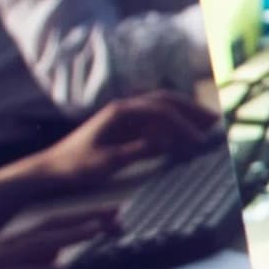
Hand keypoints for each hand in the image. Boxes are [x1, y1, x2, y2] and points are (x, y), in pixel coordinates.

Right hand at [0, 212, 120, 268]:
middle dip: (88, 218)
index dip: (85, 217)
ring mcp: (2, 261)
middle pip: (55, 226)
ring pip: (42, 243)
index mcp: (14, 243)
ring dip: (72, 235)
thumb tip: (60, 262)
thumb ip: (33, 264)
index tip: (114, 213)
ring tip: (99, 229)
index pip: (55, 224)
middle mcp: (11, 245)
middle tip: (120, 213)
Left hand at [24, 90, 219, 190]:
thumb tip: (166, 143)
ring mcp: (125, 117)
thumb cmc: (76, 165)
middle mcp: (125, 108)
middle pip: (166, 101)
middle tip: (216, 121)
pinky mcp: (125, 128)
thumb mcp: (107, 161)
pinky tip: (184, 138)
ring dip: (185, 115)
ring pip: (162, 109)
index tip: (200, 141)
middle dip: (192, 109)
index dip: (184, 124)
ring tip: (208, 126)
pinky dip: (173, 127)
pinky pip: (154, 122)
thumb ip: (137, 150)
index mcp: (121, 111)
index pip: (161, 111)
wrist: (52, 168)